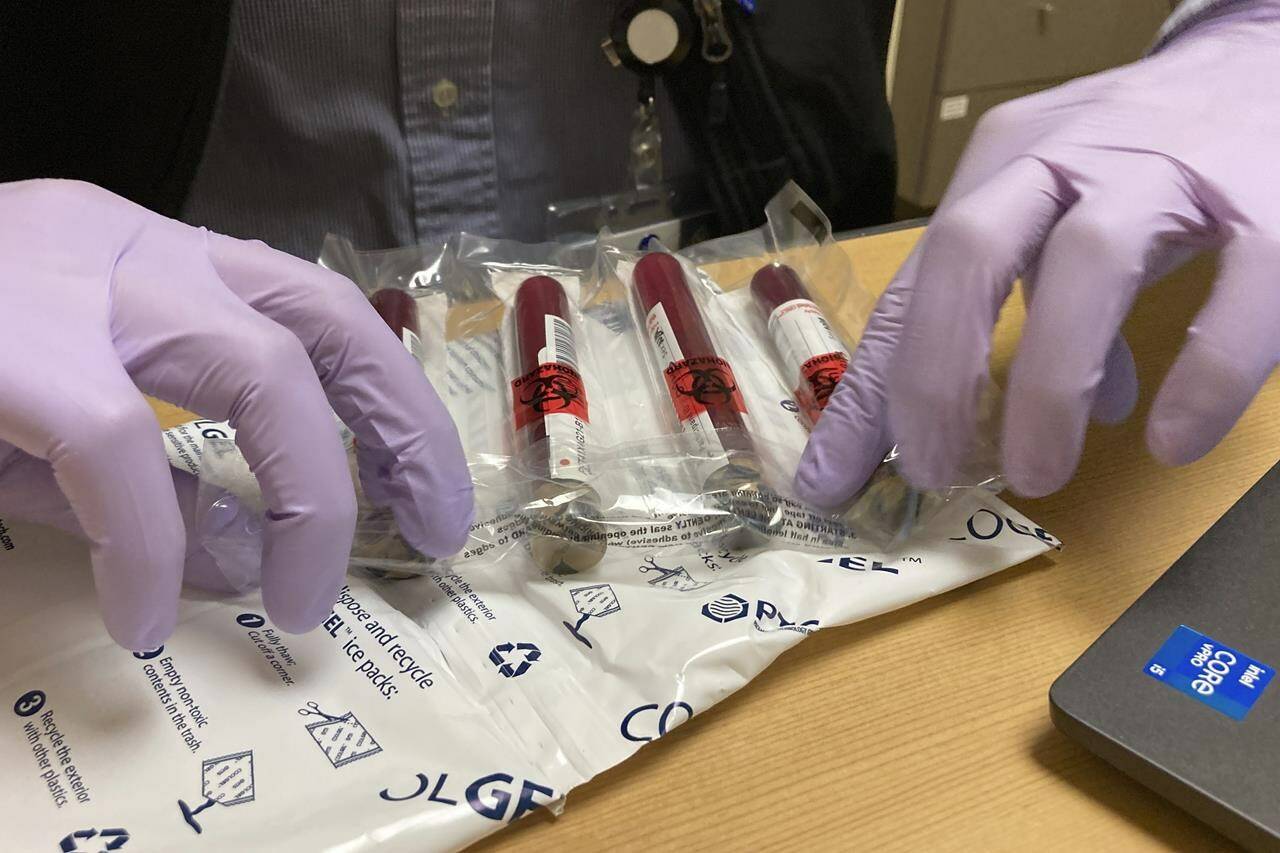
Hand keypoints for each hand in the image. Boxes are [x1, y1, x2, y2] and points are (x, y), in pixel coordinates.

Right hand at [0, 180, 471, 649]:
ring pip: (257, 365)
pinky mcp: (10, 349)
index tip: (428, 491)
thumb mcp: (51, 433)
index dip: (391, 398)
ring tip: (307, 599)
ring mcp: (67, 284)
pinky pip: (121, 450)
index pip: (314, 305)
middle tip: (432, 532)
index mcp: (145, 256)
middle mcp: (127, 249)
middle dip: (396, 428)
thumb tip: (253, 555)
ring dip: (309, 490)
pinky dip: (151, 545)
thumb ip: (157, 489)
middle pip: (316, 316)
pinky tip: (148, 619)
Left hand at [797, 2, 1279, 504]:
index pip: (916, 283)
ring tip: (1036, 475)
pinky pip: (1237, 295)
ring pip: (1089, 267)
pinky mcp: (1272, 204)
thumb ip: (1018, 308)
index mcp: (1002, 164)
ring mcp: (1168, 174)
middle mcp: (1069, 155)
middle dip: (936, 376)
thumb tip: (1004, 426)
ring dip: (1047, 386)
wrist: (1268, 63)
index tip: (834, 479)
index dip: (870, 390)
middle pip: (971, 253)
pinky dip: (1201, 376)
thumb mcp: (1054, 212)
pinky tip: (1169, 438)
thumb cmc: (1145, 154)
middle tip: (934, 472)